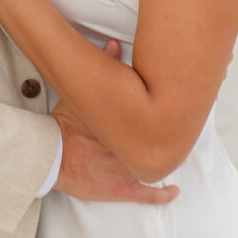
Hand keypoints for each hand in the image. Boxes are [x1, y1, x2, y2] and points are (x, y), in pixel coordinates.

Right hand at [53, 41, 178, 204]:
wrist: (50, 156)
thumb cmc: (65, 125)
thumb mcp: (82, 95)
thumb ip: (102, 66)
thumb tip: (115, 43)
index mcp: (122, 126)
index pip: (152, 118)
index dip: (168, 112)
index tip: (183, 102)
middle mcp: (127, 149)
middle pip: (157, 141)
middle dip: (172, 134)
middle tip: (187, 126)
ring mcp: (125, 170)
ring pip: (155, 165)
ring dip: (168, 158)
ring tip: (183, 150)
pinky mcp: (120, 189)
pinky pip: (146, 194)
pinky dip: (162, 193)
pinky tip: (174, 189)